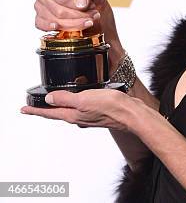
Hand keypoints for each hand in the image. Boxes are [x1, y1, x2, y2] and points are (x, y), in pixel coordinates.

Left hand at [20, 89, 138, 130]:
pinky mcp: (99, 113)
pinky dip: (77, 103)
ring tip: (56, 99)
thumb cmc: (111, 107)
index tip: (24, 110)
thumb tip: (49, 98)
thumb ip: (65, 98)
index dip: (35, 110)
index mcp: (73, 115)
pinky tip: (82, 97)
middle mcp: (79, 118)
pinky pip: (83, 108)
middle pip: (58, 113)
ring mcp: (89, 117)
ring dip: (62, 105)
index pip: (49, 113)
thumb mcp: (84, 99)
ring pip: (71, 111)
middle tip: (36, 106)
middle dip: (47, 109)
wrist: (131, 114)